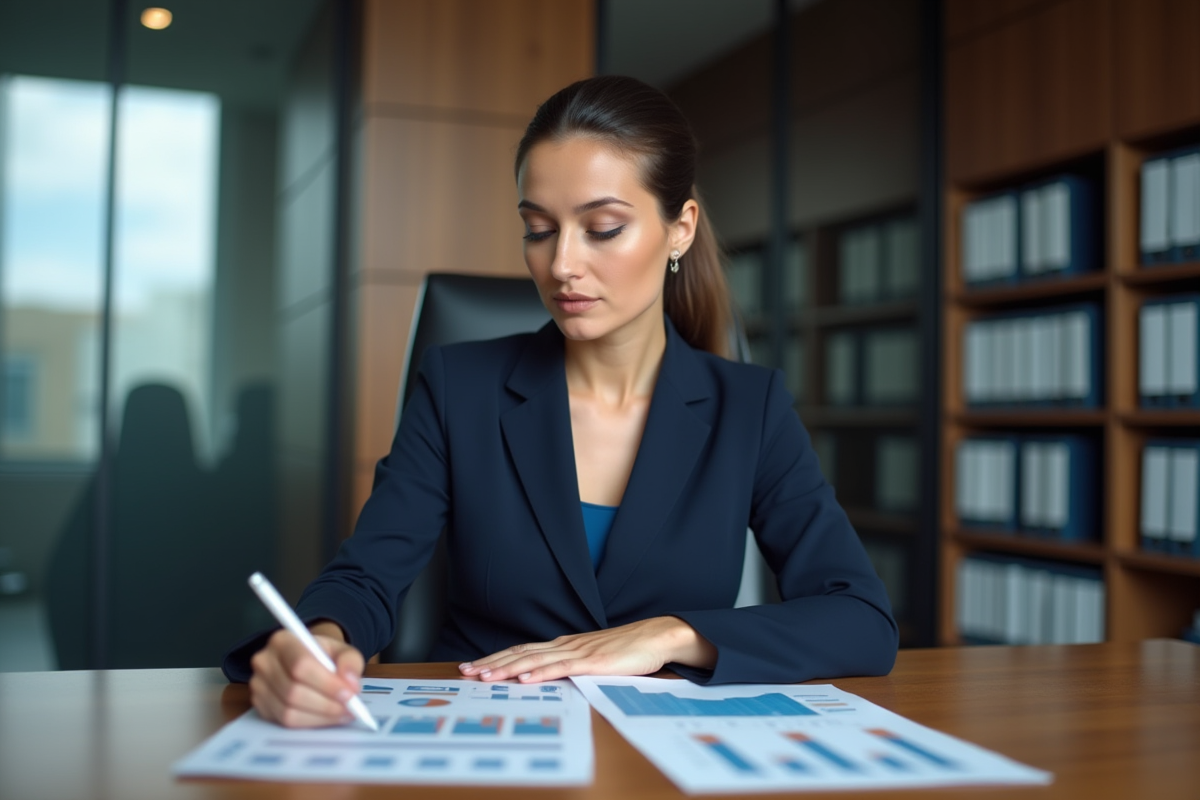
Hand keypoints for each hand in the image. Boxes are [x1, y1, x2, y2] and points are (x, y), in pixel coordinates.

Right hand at [249, 621, 365, 727]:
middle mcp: (264, 662)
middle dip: (326, 704)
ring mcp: (259, 686)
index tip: (349, 694)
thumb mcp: (343, 651)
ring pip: (288, 711)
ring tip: (342, 714)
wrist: (310, 662)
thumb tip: (350, 684)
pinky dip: (310, 723)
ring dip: (320, 716)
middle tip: (350, 708)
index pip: (300, 665)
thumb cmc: (324, 656)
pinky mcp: (260, 706)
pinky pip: (285, 722)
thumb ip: (350, 662)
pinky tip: (327, 717)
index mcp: (283, 641)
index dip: (326, 683)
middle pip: (293, 691)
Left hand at [457, 616, 716, 682]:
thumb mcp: (593, 657)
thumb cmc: (628, 649)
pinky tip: (526, 678)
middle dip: (492, 662)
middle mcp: (566, 645)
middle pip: (521, 653)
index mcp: (565, 644)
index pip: (523, 650)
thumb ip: (572, 663)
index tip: (475, 666)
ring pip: (536, 660)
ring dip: (508, 668)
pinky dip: (541, 672)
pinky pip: (562, 668)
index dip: (498, 657)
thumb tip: (551, 674)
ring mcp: (578, 652)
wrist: (656, 635)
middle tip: (466, 671)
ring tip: (485, 675)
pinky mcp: (593, 662)